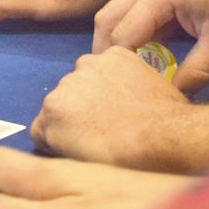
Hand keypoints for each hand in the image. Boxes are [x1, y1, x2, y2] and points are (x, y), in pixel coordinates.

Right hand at [0, 148, 195, 208]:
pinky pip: (92, 161)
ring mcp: (111, 174)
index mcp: (54, 181)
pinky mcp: (138, 180)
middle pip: (28, 165)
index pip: (2, 170)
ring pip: (62, 161)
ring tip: (18, 169)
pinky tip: (80, 176)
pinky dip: (72, 161)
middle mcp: (80, 170)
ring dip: (33, 161)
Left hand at [31, 48, 193, 167]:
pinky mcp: (51, 114)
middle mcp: (84, 64)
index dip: (97, 101)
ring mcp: (64, 88)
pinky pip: (41, 132)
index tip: (108, 117)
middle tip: (99, 134)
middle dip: (80, 111)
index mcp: (112, 55)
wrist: (159, 135)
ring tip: (90, 146)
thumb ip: (131, 85)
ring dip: (66, 127)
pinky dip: (52, 144)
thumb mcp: (155, 85)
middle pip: (72, 92)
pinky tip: (74, 153)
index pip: (92, 76)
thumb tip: (128, 101)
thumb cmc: (168, 119)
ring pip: (55, 112)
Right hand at [92, 0, 208, 92]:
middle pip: (107, 21)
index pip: (121, 36)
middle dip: (108, 53)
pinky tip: (151, 54)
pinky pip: (135, 9)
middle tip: (120, 84)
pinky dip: (135, 32)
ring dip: (120, 41)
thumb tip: (176, 97)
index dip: (121, 66)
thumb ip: (199, 69)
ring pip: (117, 13)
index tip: (130, 92)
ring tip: (132, 73)